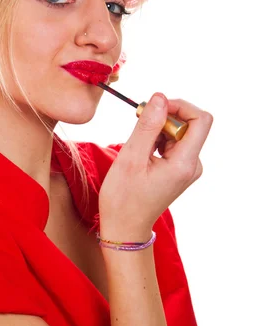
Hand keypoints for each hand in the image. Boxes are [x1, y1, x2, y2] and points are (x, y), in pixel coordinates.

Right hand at [98, 93, 213, 239]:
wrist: (124, 228)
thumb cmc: (123, 198)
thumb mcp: (131, 158)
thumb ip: (147, 125)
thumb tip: (160, 97)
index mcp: (185, 163)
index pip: (200, 119)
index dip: (179, 105)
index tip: (154, 108)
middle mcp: (192, 164)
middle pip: (189, 124)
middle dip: (164, 117)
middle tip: (137, 122)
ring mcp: (187, 168)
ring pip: (179, 131)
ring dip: (158, 128)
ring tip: (136, 144)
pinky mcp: (179, 169)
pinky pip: (173, 142)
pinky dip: (157, 138)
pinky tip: (141, 151)